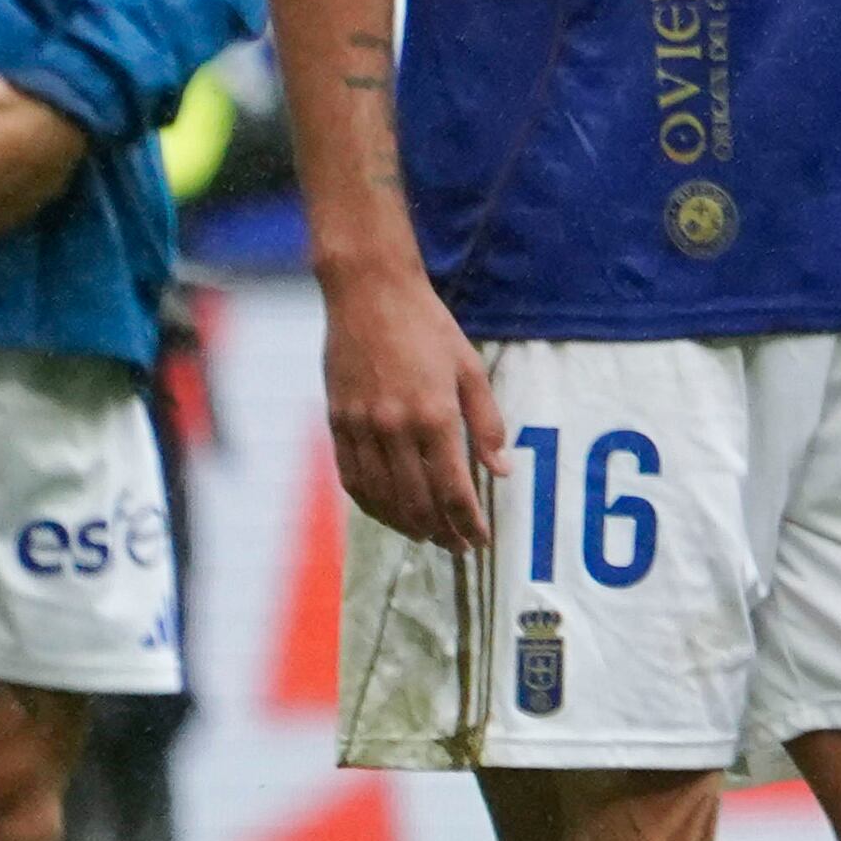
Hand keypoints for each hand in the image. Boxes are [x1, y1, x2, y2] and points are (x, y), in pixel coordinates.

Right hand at [320, 258, 502, 551]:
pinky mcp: (337, 421)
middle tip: (457, 546)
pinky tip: (387, 512)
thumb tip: (502, 470)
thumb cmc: (428, 327)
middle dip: (440, 532)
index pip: (453, 490)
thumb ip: (487, 423)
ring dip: (405, 524)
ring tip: (427, 535)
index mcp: (435, 416)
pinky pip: (351, 477)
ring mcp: (361, 426)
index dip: (468, 523)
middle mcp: (395, 428)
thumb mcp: (471, 369)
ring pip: (381, 497)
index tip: (480, 540)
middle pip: (416, 502)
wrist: (369, 293)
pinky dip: (370, 504)